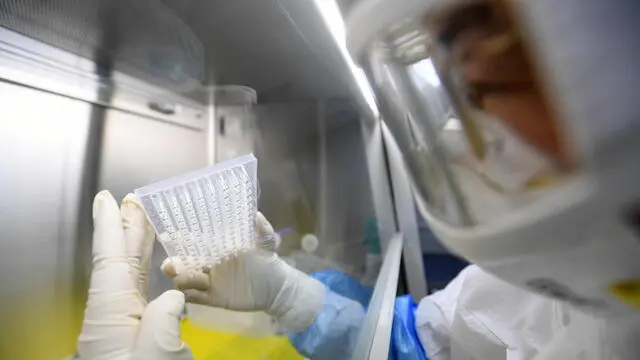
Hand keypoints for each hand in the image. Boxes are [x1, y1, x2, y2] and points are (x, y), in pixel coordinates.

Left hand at [77, 191, 192, 359]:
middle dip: (127, 229)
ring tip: (149, 222)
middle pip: (119, 261)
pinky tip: (162, 267)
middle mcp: (113, 314)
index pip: (109, 258)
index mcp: (111, 311)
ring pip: (131, 277)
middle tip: (135, 200)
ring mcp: (122, 326)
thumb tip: (176, 296)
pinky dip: (148, 272)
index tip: (106, 198)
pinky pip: (141, 295)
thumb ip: (166, 315)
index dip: (109, 225)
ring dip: (140, 247)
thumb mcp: (158, 350)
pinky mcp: (135, 337)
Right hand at [162, 213, 324, 331]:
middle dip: (174, 264)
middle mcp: (211, 264)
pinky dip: (186, 296)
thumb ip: (263, 230)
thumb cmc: (269, 262)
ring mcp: (211, 282)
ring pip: (186, 280)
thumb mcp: (267, 244)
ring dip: (180, 280)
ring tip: (181, 281)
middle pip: (185, 263)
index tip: (170, 238)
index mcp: (219, 249)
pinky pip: (195, 297)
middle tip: (171, 265)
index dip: (182, 242)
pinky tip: (185, 294)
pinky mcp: (213, 299)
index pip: (196, 244)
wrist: (276, 288)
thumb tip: (256, 214)